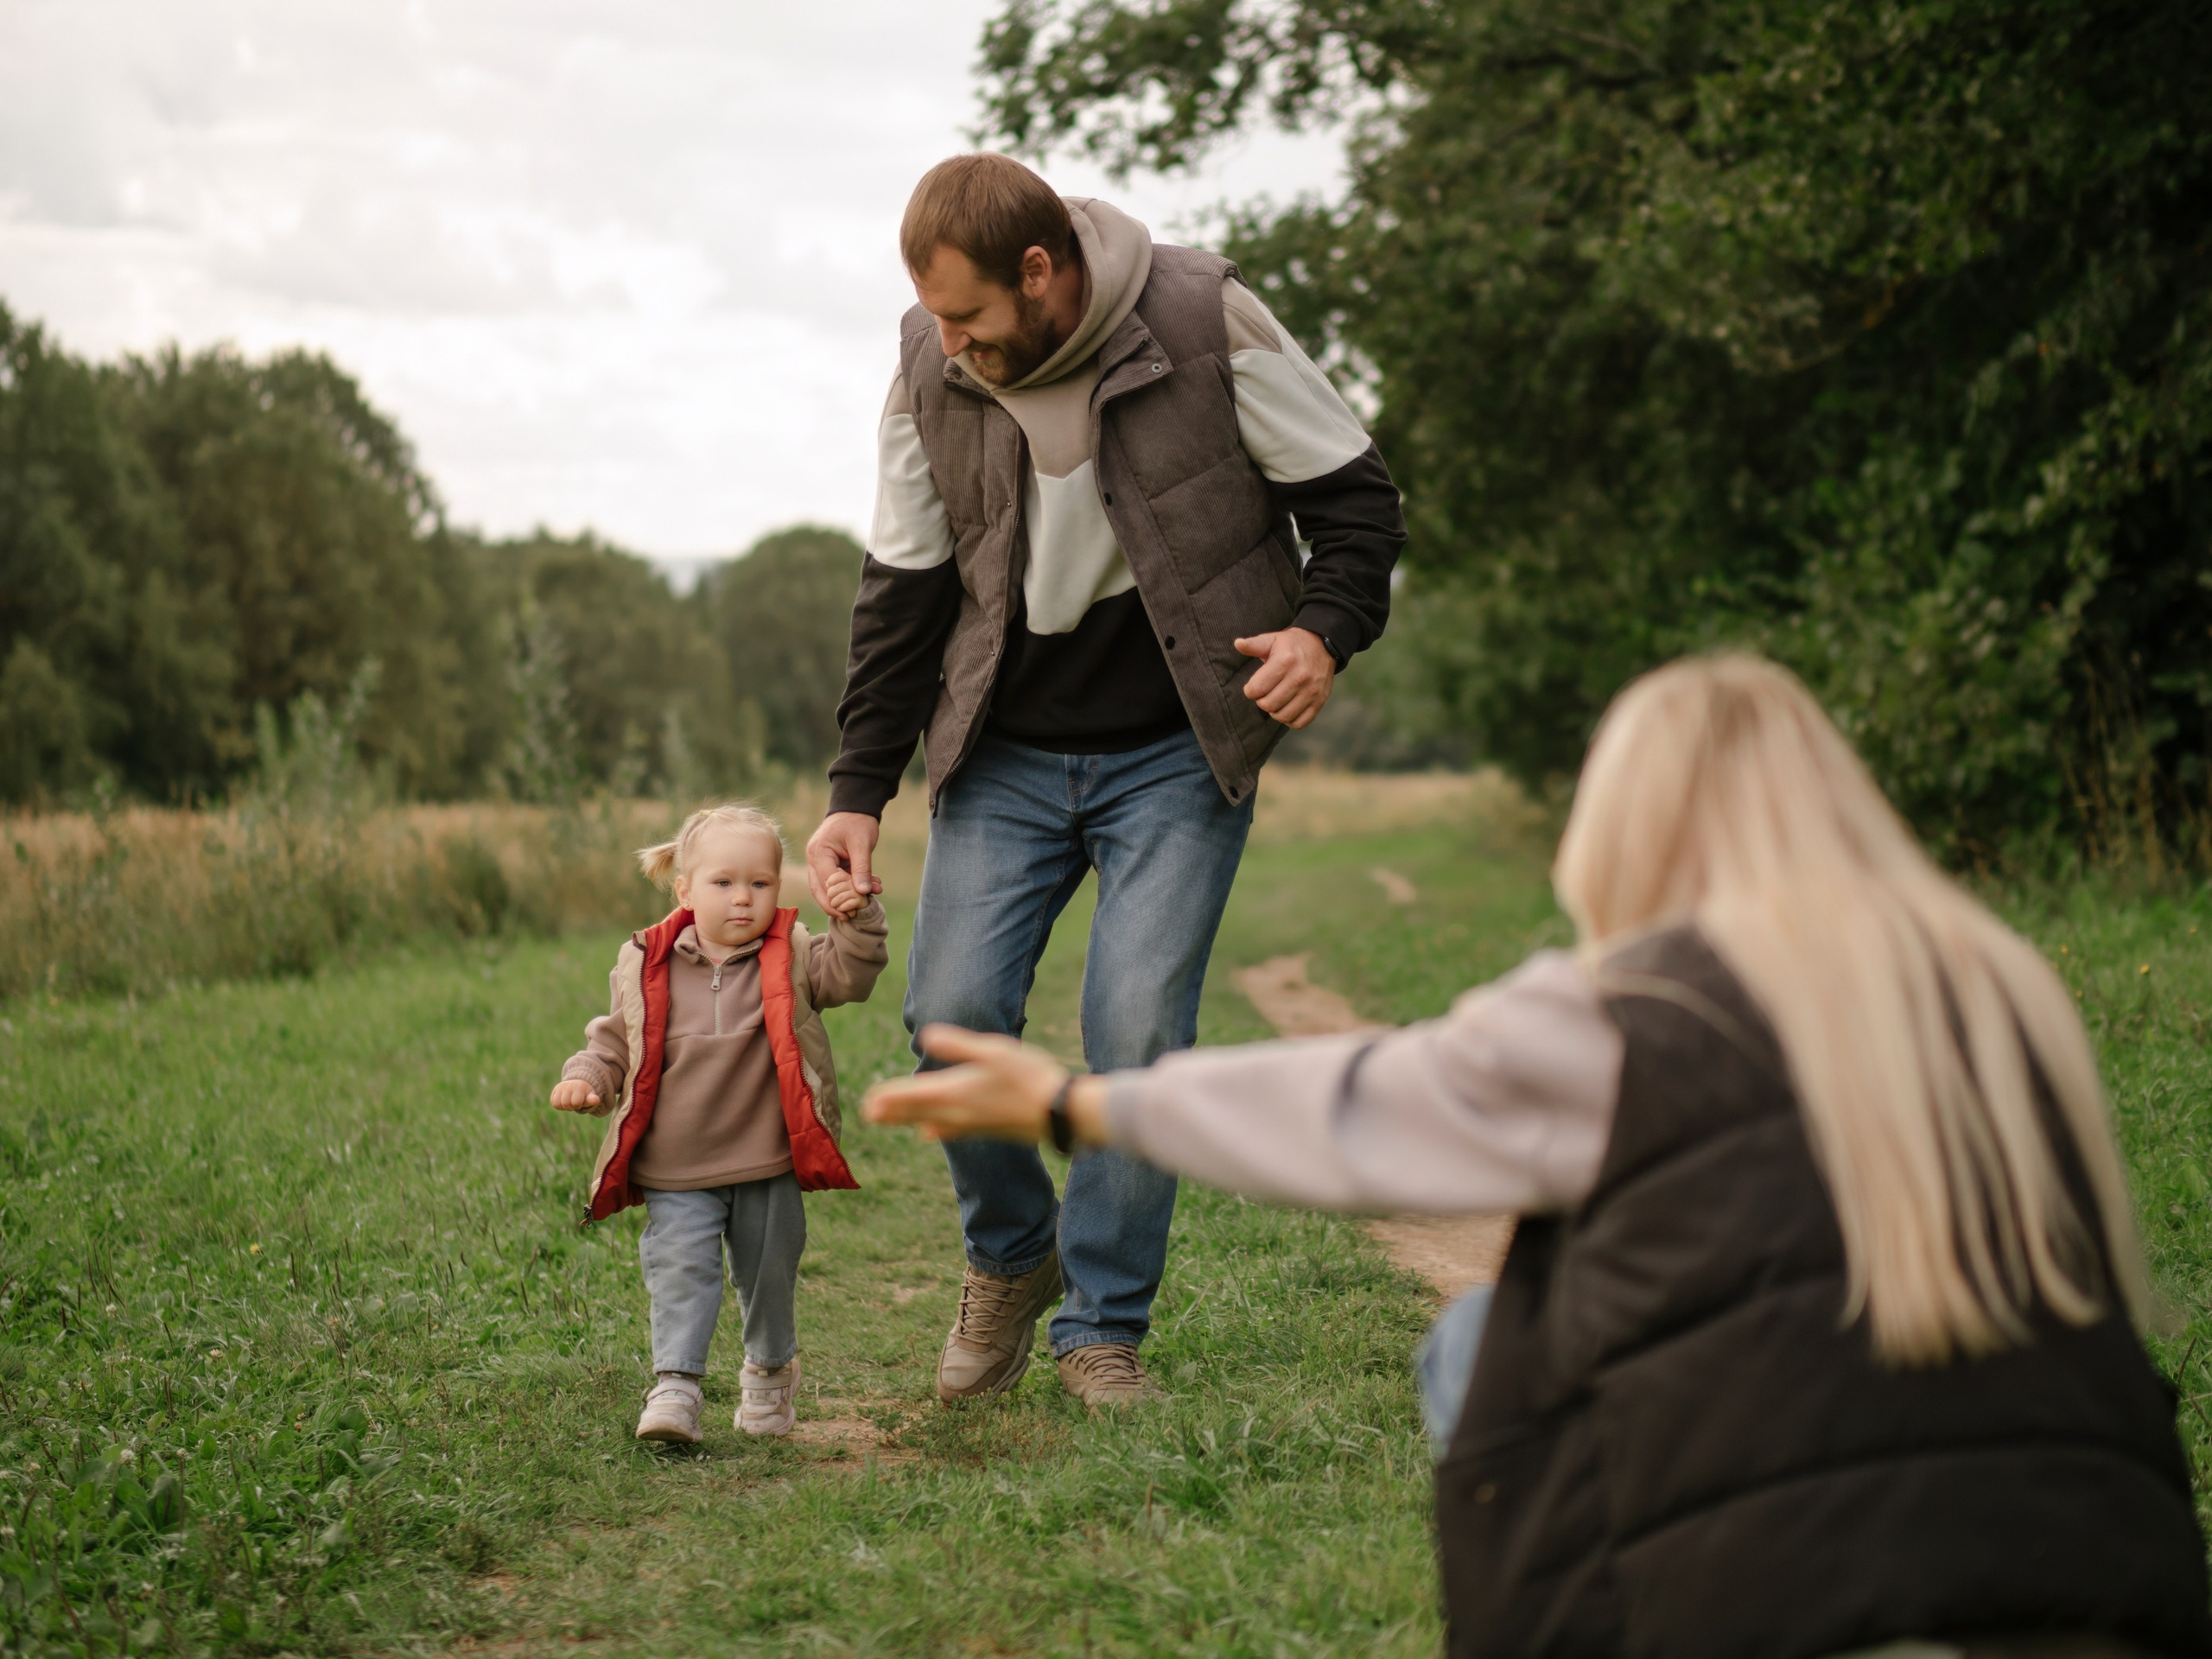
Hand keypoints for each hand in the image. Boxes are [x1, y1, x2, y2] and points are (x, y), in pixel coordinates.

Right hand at [549, 1078, 600, 1112]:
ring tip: (570, 1101)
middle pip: (566, 1104)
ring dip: (564, 1106)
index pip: (576, 1103)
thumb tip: (596, 1100)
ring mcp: (560, 1086)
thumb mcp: (591, 1097)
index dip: (579, 1105)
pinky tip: (564, 1101)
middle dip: (571, 1106)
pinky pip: (553, 1102)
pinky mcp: (555, 1090)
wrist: (579, 1085)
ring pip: (557, 1103)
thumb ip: (592, 1099)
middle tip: (575, 1101)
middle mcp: (568, 1085)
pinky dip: (558, 1104)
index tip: (581, 1101)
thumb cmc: (585, 1094)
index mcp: (579, 1086)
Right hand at [806, 811, 882, 915]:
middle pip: (819, 889)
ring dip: (843, 898)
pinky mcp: (828, 863)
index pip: (827, 882)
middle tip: (851, 917)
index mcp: (819, 852)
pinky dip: (849, 888)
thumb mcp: (862, 844)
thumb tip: (863, 893)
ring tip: (861, 907)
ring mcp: (819, 861)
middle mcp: (814, 858)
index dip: (840, 897)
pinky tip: (867, 891)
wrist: (856, 807)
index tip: (856, 908)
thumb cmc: (858, 821)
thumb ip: (862, 869)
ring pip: (825, 888)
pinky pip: (835, 880)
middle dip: (835, 905)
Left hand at [864, 1025, 1110, 1146]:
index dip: (890, 1097)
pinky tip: (930, 1134)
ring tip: (888, 1120)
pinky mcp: (987, 1129)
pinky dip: (936, 1129)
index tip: (868, 1101)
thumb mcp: (993, 1050)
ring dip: (907, 1120)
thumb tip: (926, 1035)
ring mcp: (973, 1123)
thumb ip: (958, 1044)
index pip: (912, 1095)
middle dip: (892, 1112)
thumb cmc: (1029, 1077)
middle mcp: (959, 1111)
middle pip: (916, 1112)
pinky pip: (951, 1131)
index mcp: (955, 1091)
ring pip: (930, 1122)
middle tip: (867, 1114)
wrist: (1060, 1113)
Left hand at [1233, 627, 1336, 728]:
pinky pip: (1300, 722)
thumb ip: (1254, 644)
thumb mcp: (1272, 639)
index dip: (1250, 690)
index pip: (1257, 689)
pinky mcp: (1319, 701)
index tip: (1254, 686)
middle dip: (1261, 701)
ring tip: (1275, 701)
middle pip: (1268, 705)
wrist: (1323, 645)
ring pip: (1283, 716)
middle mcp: (1299, 678)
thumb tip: (1238, 644)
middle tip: (1265, 693)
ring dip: (1275, 712)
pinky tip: (1287, 709)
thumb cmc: (1292, 645)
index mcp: (1284, 662)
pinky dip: (1290, 720)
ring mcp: (1311, 691)